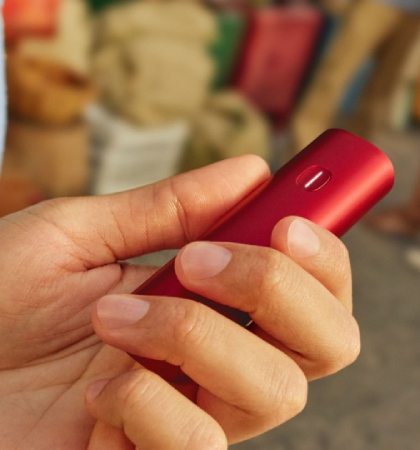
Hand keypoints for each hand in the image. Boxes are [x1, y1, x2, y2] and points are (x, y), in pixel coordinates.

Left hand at [0, 155, 358, 448]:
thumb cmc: (0, 296)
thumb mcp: (81, 233)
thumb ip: (168, 208)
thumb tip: (252, 172)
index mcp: (212, 298)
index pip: (314, 288)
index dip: (323, 256)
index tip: (286, 221)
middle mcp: (219, 356)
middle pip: (327, 341)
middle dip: (276, 289)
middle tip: (199, 261)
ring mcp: (194, 411)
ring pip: (273, 389)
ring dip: (194, 335)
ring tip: (116, 318)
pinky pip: (197, 442)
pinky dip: (147, 401)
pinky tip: (99, 389)